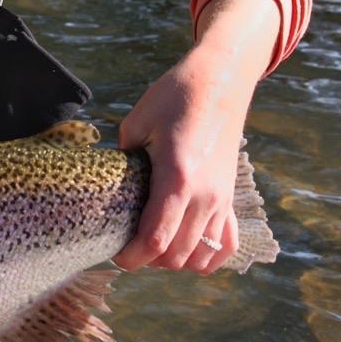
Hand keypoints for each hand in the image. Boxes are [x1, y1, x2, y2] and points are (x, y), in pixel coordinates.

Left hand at [114, 0, 277, 274]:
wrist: (221, 81)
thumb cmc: (174, 97)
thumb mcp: (136, 124)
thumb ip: (123, 162)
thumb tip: (109, 190)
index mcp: (177, 177)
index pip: (155, 240)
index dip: (132, 257)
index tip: (116, 254)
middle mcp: (205, 195)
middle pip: (176, 256)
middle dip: (148, 260)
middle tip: (129, 246)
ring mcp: (222, 199)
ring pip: (200, 256)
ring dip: (174, 260)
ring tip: (154, 245)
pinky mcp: (231, 198)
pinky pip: (226, 246)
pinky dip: (207, 257)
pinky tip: (187, 248)